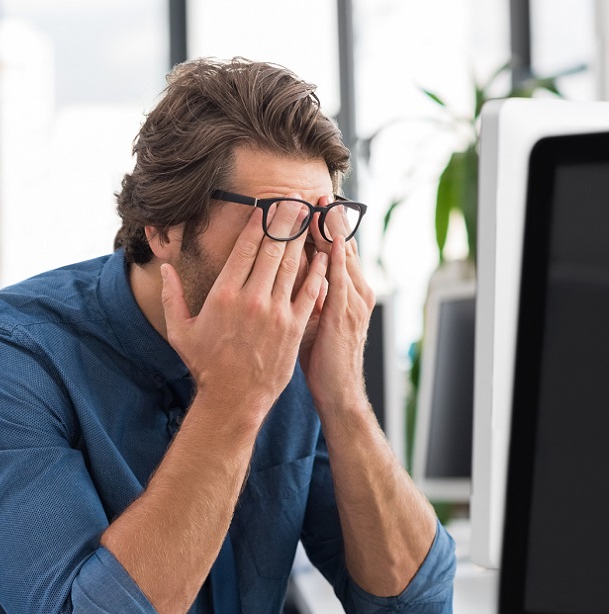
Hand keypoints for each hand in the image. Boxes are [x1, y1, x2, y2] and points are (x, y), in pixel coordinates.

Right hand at [161, 203, 327, 418]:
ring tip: (310, 216)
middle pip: (273, 249)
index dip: (258, 223)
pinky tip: (324, 254)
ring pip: (293, 265)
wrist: (233, 398)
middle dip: (285, 220)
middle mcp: (251, 298)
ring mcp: (276, 312)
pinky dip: (318, 271)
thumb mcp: (180, 330)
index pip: (245, 248)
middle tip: (295, 198)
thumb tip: (165, 268)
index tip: (267, 206)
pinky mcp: (294, 327)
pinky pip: (310, 291)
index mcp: (224, 295)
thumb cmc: (205, 365)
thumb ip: (171, 296)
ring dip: (303, 237)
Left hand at [298, 196, 374, 414]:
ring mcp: (353, 301)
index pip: (335, 249)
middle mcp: (356, 290)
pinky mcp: (344, 314)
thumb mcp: (315, 320)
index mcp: (348, 291)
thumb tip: (288, 274)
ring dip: (331, 230)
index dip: (324, 225)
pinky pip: (338, 279)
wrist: (338, 392)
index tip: (310, 202)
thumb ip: (308, 294)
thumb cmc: (323, 358)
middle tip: (316, 191)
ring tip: (320, 203)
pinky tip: (326, 240)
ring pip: (342, 256)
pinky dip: (333, 258)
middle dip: (329, 218)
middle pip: (342, 245)